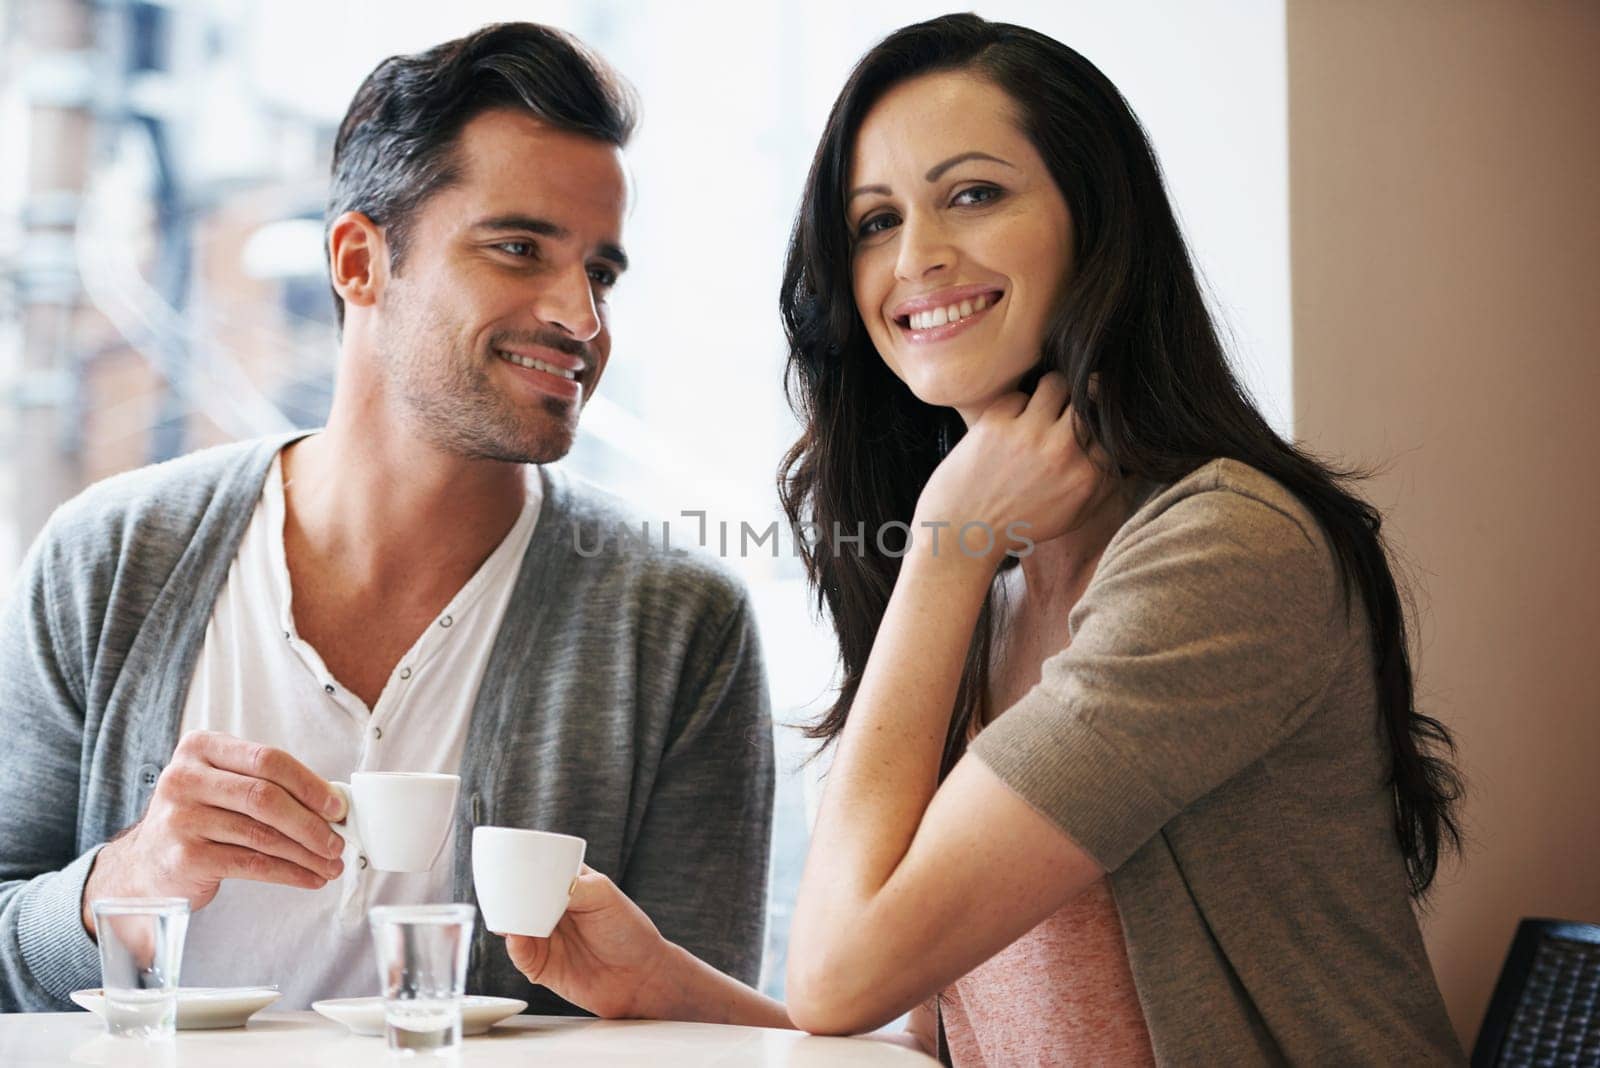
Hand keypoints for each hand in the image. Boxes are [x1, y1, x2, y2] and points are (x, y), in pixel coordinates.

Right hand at [82, 730, 346, 936]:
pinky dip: (288, 873)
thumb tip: (332, 804)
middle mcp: (185, 778)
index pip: (268, 759)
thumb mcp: (223, 786)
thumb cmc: (199, 819)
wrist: (146, 865)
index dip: (309, 784)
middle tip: (338, 841)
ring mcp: (181, 818)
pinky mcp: (185, 857)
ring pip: (262, 834)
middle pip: (266, 796)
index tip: (338, 806)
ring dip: (306, 853)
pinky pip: (251, 863)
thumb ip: (267, 784)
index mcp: (201, 748)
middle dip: (311, 822)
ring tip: (331, 865)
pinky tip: (309, 878)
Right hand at [503, 866, 676, 1018]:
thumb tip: (540, 887)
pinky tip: (515, 936)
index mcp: (566, 886)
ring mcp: (544, 937)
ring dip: (507, 919)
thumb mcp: (603, 896)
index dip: (522, 869)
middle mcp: (551, 910)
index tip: (510, 866)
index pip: (537, 872)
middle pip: (519, 899)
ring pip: (514, 925)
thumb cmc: (629, 931)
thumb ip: (571, 888)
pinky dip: (514, 944)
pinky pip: (520, 954)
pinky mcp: (540, 966)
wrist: (641, 977)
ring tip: (507, 914)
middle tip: (502, 891)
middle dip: (508, 895)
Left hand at [913, 371, 1108, 563]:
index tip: (1087, 421)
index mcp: (1086, 476)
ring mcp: (1029, 434)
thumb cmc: (1019, 525)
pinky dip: (1014, 407)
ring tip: (1038, 410)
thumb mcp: (1072, 516)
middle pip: (1090, 397)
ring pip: (1057, 383)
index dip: (1101, 418)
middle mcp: (1062, 452)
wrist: (962, 532)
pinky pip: (1018, 395)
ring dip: (1049, 393)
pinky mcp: (996, 423)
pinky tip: (1005, 428)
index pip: (1113, 426)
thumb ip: (1104, 486)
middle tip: (1062, 411)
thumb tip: (1129, 458)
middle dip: (1078, 400)